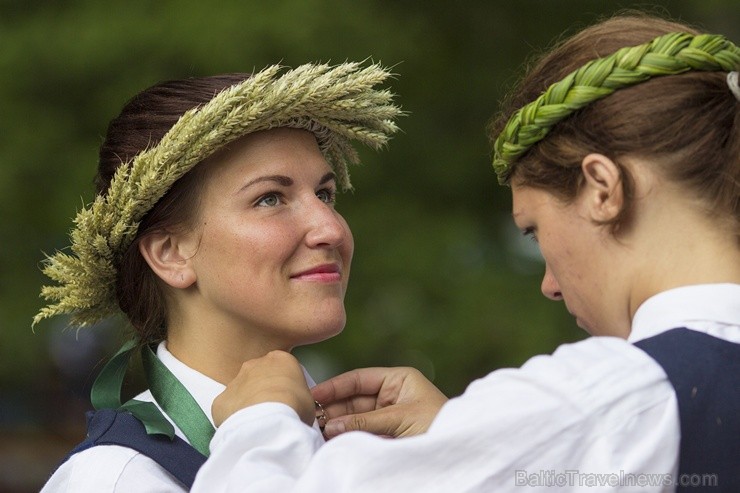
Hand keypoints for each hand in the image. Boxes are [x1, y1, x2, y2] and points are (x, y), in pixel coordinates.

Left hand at [212, 350, 314, 426]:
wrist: (267, 421)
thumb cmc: (294, 407)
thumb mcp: (307, 399)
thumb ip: (297, 395)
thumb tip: (293, 406)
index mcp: (279, 359)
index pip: (283, 368)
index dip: (286, 385)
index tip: (289, 399)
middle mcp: (254, 364)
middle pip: (259, 375)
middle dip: (264, 390)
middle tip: (272, 410)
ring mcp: (235, 381)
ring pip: (241, 392)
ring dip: (248, 404)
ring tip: (258, 423)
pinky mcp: (220, 400)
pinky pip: (227, 408)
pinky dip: (233, 418)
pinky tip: (243, 429)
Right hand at [310, 367, 447, 438]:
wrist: (461, 453)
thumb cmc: (439, 426)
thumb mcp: (401, 419)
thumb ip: (365, 421)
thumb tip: (331, 424)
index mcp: (399, 380)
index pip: (359, 378)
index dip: (335, 386)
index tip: (314, 394)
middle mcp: (391, 395)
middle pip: (353, 399)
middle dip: (332, 408)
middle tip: (309, 416)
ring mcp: (388, 416)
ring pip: (353, 418)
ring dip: (336, 423)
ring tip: (315, 429)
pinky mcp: (386, 436)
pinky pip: (360, 433)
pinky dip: (345, 436)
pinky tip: (330, 439)